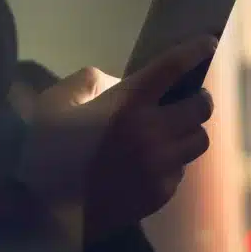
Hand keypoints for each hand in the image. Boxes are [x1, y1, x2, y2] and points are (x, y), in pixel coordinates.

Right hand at [18, 38, 216, 242]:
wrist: (43, 208)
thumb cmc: (45, 149)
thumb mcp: (55, 102)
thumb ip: (90, 81)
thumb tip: (117, 83)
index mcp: (127, 103)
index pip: (173, 67)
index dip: (196, 50)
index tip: (208, 43)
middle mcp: (152, 132)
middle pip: (201, 107)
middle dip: (198, 98)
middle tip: (187, 98)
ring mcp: (160, 166)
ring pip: (199, 141)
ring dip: (189, 131)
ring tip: (171, 132)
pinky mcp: (160, 193)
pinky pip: (181, 170)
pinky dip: (172, 162)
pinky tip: (149, 163)